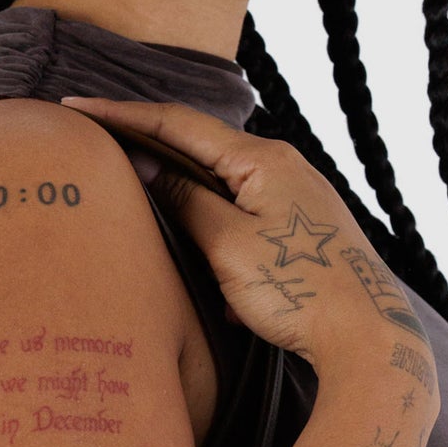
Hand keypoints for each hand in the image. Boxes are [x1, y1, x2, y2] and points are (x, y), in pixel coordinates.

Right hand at [58, 96, 431, 374]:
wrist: (366, 338)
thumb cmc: (301, 291)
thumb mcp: (229, 246)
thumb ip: (186, 202)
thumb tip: (150, 170)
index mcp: (262, 160)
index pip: (178, 124)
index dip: (124, 117)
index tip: (81, 108)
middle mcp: (284, 169)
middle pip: (201, 154)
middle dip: (154, 161)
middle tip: (104, 158)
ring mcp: (297, 202)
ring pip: (224, 197)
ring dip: (190, 217)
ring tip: (156, 229)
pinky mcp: (304, 236)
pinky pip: (247, 229)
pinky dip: (223, 250)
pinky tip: (223, 295)